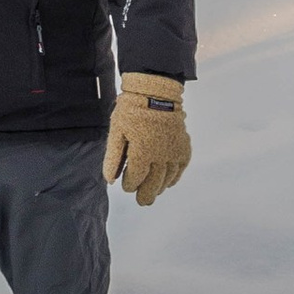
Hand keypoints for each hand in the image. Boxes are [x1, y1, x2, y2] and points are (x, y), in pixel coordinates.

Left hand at [104, 77, 188, 204]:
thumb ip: (113, 158)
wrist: (156, 92)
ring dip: (159, 187)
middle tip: (142, 201)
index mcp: (141, 154)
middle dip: (145, 195)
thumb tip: (110, 180)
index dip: (129, 185)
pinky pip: (179, 169)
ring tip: (153, 192)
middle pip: (153, 186)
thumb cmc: (131, 110)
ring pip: (167, 180)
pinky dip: (173, 177)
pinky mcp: (183, 148)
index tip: (125, 184)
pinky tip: (168, 180)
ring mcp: (174, 153)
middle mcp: (160, 157)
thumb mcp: (116, 131)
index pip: (135, 181)